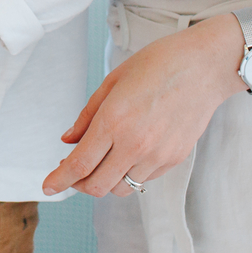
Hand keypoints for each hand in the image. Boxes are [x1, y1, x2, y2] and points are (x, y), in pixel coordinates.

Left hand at [42, 15, 243, 197]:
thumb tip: (67, 141)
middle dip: (78, 184)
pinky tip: (126, 154)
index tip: (47, 187)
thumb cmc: (157, 64)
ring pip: (121, 188)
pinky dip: (128, 173)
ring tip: (99, 161)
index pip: (79, 164)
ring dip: (104, 180)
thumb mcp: (112, 82)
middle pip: (97, 186)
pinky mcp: (174, 159)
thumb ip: (87, 116)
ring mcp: (157, 155)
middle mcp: (135, 144)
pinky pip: (143, 179)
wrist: (204, 66)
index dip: (59, 180)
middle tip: (71, 172)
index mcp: (114, 120)